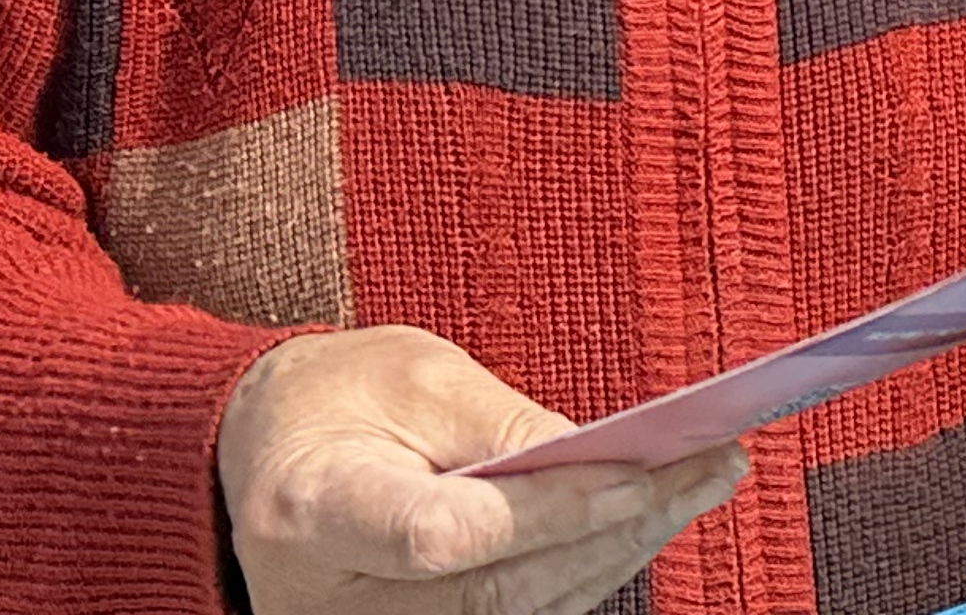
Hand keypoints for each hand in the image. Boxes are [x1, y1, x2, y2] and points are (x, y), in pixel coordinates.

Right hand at [218, 329, 744, 614]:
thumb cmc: (334, 399)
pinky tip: (641, 527)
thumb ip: (502, 424)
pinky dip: (580, 579)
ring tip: (699, 490)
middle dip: (615, 531)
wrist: (255, 456)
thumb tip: (602, 462)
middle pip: (493, 591)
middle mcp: (328, 599)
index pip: (445, 533)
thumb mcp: (413, 374)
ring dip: (617, 557)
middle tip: (710, 471)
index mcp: (316, 508)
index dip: (550, 513)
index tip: (642, 473)